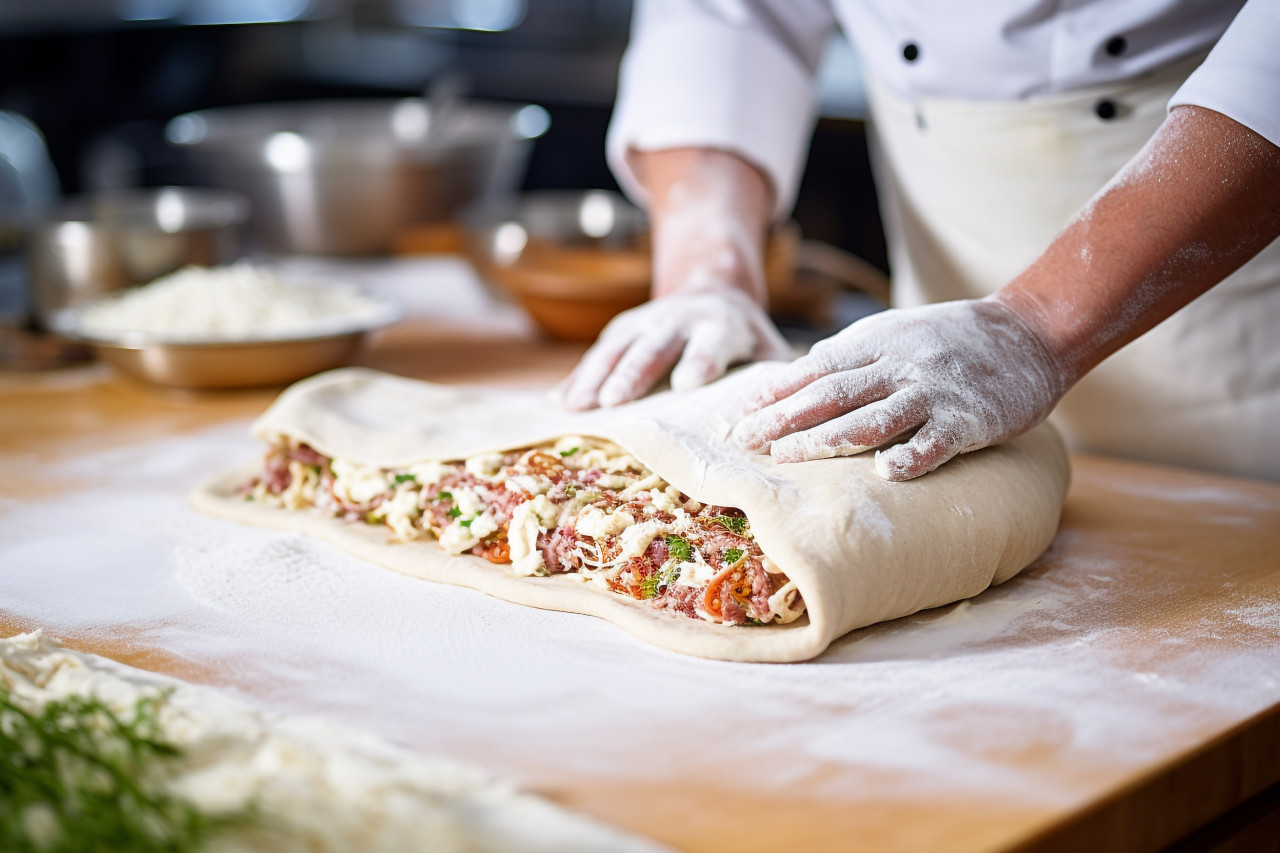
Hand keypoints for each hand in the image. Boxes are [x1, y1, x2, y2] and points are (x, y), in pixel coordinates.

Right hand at [559, 287, 791, 409]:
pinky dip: (578, 376)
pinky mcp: (623, 328)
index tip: (686, 384)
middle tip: (614, 401)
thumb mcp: (767, 349)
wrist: (712, 290)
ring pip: (618, 347)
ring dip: (595, 376)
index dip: (700, 360)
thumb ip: (778, 378)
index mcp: (723, 327)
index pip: (711, 344)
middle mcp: (681, 320)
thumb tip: (798, 415)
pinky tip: (559, 401)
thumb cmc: (745, 339)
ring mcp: (647, 321)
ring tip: (576, 406)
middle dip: (633, 372)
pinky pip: (597, 352)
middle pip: (655, 346)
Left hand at [730, 296, 1069, 480]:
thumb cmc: (947, 339)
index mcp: (875, 345)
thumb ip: (845, 357)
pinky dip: (913, 456)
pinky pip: (937, 441)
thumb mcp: (891, 333)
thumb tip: (790, 378)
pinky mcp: (968, 420)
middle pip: (831, 394)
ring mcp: (932, 393)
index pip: (814, 370)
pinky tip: (887, 472)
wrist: (1027, 332)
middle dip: (783, 418)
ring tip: (788, 457)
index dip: (774, 393)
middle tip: (744, 441)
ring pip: (873, 418)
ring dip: (827, 439)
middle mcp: (897, 367)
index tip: (738, 416)